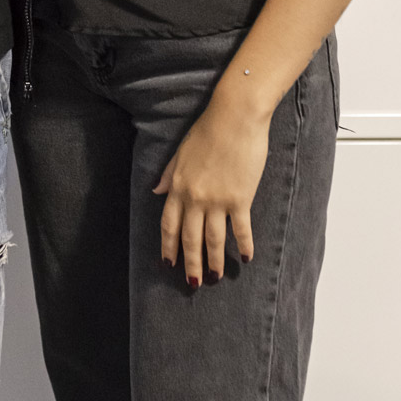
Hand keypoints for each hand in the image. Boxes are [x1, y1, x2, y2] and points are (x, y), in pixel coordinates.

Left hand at [153, 84, 270, 287]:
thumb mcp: (181, 151)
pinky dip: (243, 245)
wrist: (235, 117)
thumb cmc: (208, 129)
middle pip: (190, 238)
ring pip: (213, 240)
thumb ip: (168, 174)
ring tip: (214, 278)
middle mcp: (195, 197)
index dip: (168, 246)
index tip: (168, 264)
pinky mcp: (240, 198)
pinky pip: (240, 229)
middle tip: (192, 283)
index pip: (169, 224)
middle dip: (189, 263)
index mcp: (178, 186)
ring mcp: (217, 200)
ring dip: (213, 262)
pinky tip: (245, 258)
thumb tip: (155, 190)